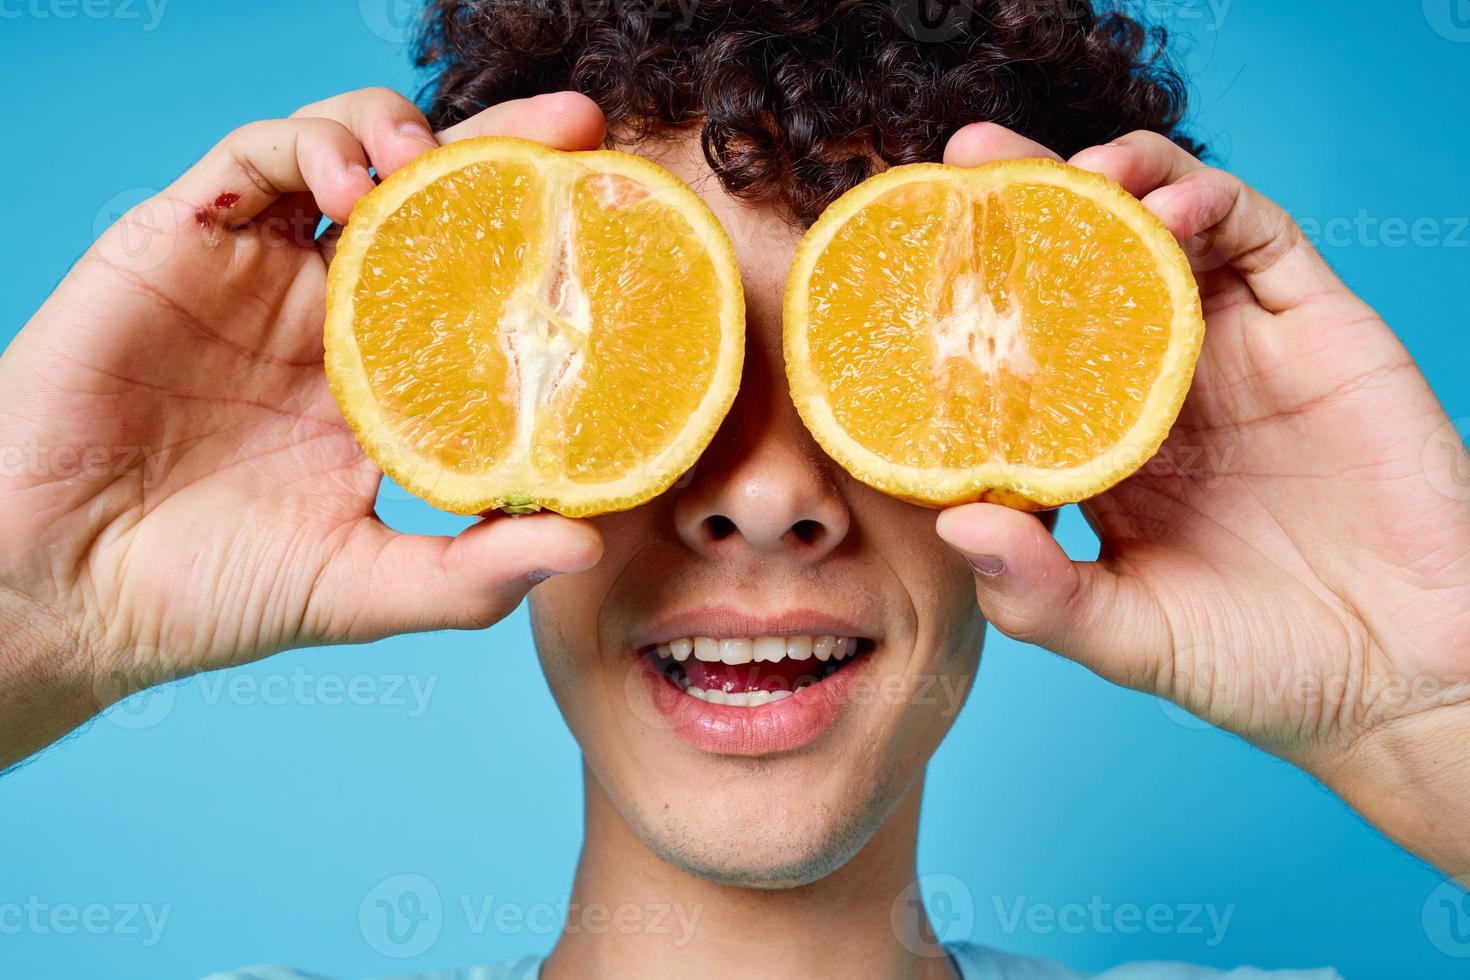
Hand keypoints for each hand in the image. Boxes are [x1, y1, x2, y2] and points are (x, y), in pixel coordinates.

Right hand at [0, 89, 606, 767]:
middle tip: (577, 130)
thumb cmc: (210, 592)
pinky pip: (252, 160)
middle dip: (504, 151)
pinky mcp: (183, 239)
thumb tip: (587, 543)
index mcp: (385, 382)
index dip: (543, 246)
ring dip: (403, 136)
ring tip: (436, 163)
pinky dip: (305, 143)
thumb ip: (470, 575)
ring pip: (347, 155)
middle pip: (433, 202)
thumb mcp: (362, 586)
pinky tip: (346, 178)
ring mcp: (260, 273)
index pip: (481, 287)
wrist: (64, 588)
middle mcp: (333, 314)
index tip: (613, 220)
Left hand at [933, 124, 1469, 873]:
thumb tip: (952, 525)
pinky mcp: (1314, 330)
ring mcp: (1234, 353)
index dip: (972, 305)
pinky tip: (1169, 202)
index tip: (913, 265)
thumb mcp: (1127, 637)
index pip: (1021, 354)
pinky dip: (1213, 203)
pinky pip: (1260, 239)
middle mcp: (1157, 387)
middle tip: (966, 162)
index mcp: (1100, 449)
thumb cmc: (1260, 664)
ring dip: (1114, 187)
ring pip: (1164, 234)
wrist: (1407, 676)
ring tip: (1071, 174)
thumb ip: (1038, 593)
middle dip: (1026, 210)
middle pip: (1080, 273)